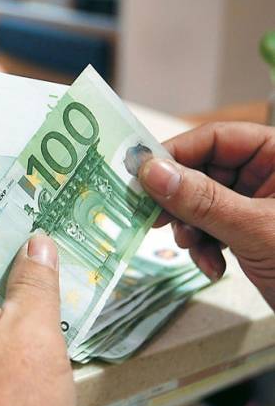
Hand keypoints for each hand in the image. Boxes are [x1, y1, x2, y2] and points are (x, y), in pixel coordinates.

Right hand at [138, 122, 274, 308]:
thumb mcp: (257, 229)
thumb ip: (202, 200)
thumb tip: (153, 172)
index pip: (219, 138)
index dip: (178, 154)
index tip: (143, 174)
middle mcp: (271, 175)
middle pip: (205, 171)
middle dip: (181, 200)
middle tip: (155, 216)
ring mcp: (260, 205)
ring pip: (203, 203)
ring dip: (190, 229)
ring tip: (192, 249)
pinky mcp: (252, 231)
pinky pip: (213, 228)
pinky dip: (204, 247)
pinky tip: (211, 266)